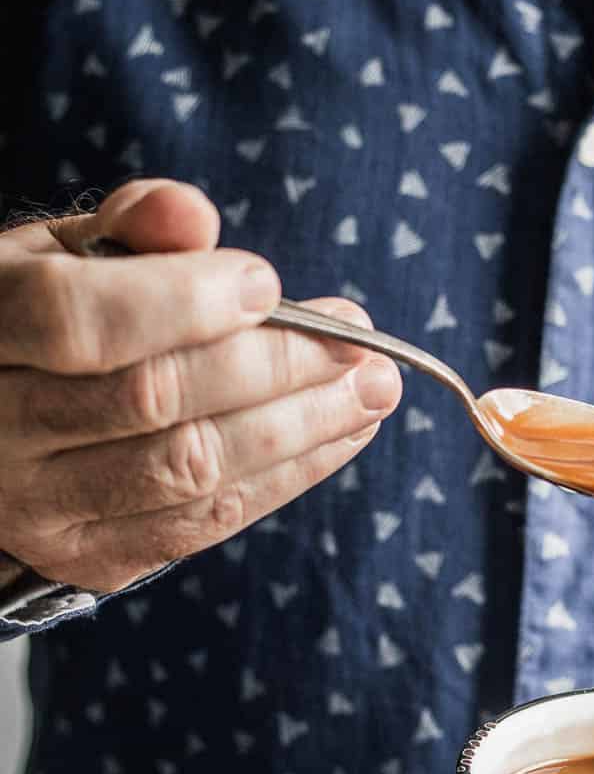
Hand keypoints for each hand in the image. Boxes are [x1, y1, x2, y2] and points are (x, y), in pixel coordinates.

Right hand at [0, 179, 402, 592]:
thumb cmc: (46, 322)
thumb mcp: (63, 258)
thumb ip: (130, 230)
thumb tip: (192, 216)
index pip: (80, 320)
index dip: (183, 302)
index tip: (267, 284)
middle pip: (154, 399)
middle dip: (276, 367)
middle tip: (361, 342)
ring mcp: (39, 507)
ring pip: (190, 468)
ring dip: (303, 428)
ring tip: (374, 389)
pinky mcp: (91, 557)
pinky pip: (206, 521)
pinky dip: (288, 475)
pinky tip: (342, 435)